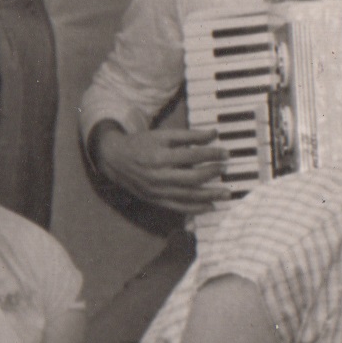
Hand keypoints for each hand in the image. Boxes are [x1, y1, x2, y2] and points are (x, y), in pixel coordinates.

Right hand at [92, 123, 231, 214]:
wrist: (115, 160)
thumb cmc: (142, 144)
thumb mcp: (163, 135)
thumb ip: (190, 135)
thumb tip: (214, 134)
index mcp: (161, 157)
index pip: (193, 156)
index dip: (212, 155)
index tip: (226, 153)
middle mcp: (159, 177)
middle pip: (192, 178)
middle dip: (212, 174)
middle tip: (226, 170)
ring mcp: (157, 191)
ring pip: (188, 196)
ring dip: (209, 196)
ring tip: (226, 194)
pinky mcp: (156, 200)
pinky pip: (178, 208)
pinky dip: (195, 209)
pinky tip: (209, 207)